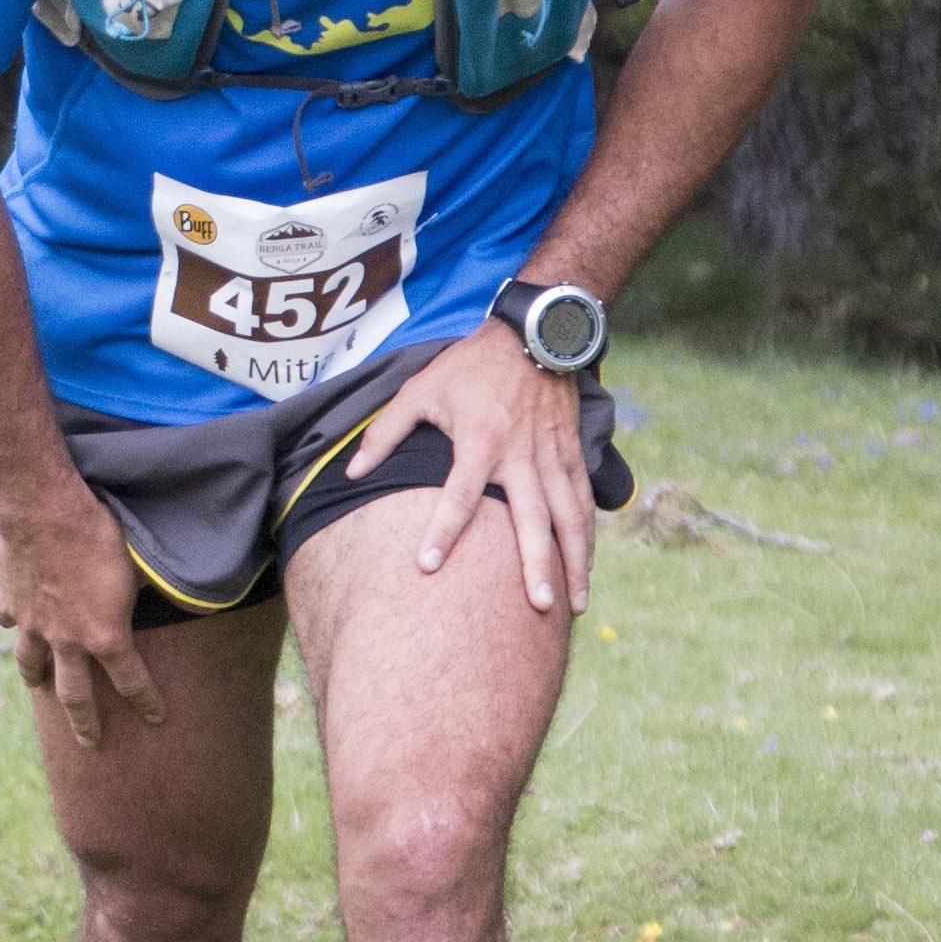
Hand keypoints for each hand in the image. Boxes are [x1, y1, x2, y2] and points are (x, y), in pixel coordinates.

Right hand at [0, 467, 160, 748]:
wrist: (42, 509)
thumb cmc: (99, 532)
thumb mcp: (135, 563)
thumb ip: (142, 589)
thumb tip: (157, 592)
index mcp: (105, 635)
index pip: (132, 681)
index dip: (146, 702)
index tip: (156, 719)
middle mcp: (67, 639)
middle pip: (74, 693)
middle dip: (84, 722)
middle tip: (89, 742)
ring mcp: (33, 623)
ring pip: (30, 662)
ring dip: (35, 678)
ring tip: (36, 687)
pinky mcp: (9, 600)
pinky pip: (7, 618)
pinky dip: (10, 621)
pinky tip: (10, 620)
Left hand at [345, 324, 597, 616]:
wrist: (533, 335)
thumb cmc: (470, 366)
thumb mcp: (420, 389)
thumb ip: (385, 433)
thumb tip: (353, 473)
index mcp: (480, 440)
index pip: (459, 494)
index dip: (441, 530)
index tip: (426, 566)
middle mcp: (521, 455)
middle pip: (532, 518)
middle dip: (536, 563)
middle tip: (536, 606)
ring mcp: (552, 458)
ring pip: (570, 518)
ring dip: (575, 562)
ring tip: (577, 606)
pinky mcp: (571, 456)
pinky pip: (583, 503)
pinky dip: (588, 538)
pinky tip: (586, 569)